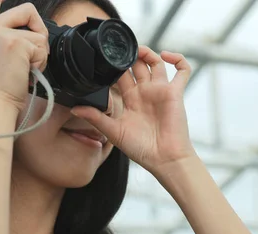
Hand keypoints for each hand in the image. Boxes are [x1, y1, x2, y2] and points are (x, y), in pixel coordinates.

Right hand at [0, 1, 48, 114]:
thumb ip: (0, 43)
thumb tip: (26, 37)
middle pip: (27, 11)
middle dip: (39, 30)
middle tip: (34, 53)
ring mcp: (0, 33)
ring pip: (38, 35)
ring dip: (39, 56)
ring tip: (24, 71)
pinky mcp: (16, 43)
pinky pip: (41, 47)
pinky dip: (40, 64)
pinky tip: (26, 74)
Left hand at [71, 46, 196, 174]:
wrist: (164, 159)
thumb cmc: (141, 149)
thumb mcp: (114, 132)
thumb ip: (96, 118)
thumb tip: (75, 108)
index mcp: (130, 101)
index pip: (120, 76)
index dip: (114, 66)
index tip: (105, 59)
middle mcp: (144, 93)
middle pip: (137, 65)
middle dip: (129, 55)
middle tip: (121, 49)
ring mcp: (160, 91)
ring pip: (156, 63)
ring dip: (148, 52)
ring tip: (138, 49)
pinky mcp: (175, 93)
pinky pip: (182, 70)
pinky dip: (179, 59)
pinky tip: (167, 56)